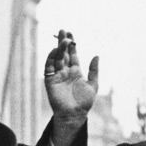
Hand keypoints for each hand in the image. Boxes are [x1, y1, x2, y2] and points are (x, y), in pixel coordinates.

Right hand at [43, 29, 98, 145]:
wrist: (75, 114)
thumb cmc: (84, 101)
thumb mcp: (93, 84)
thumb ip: (94, 70)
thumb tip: (97, 55)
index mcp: (76, 71)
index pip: (73, 55)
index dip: (72, 45)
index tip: (72, 34)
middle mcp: (66, 71)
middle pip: (63, 53)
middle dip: (63, 42)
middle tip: (64, 30)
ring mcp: (57, 75)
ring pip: (57, 58)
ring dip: (58, 48)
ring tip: (62, 39)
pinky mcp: (50, 80)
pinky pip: (49, 67)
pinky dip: (51, 58)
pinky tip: (55, 50)